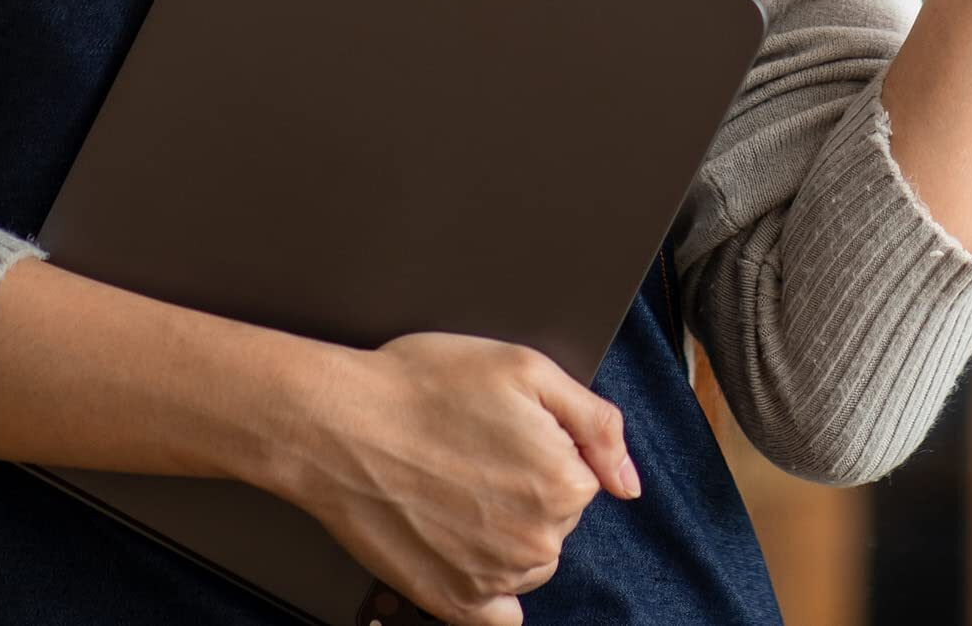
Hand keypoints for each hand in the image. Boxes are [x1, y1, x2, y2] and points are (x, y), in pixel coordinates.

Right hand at [278, 331, 638, 625]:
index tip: (507, 428)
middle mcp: (534, 541)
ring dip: (510, 533)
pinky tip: (467, 551)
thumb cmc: (428, 386)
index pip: (586, 473)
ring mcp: (490, 579)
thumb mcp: (530, 371)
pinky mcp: (449, 602)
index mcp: (562, 482)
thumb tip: (630, 482)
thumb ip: (597, 424)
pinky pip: (498, 615)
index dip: (549, 444)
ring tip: (460, 489)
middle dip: (532, 487)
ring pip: (531, 560)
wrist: (340, 425)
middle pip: (560, 518)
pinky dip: (491, 590)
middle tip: (477, 452)